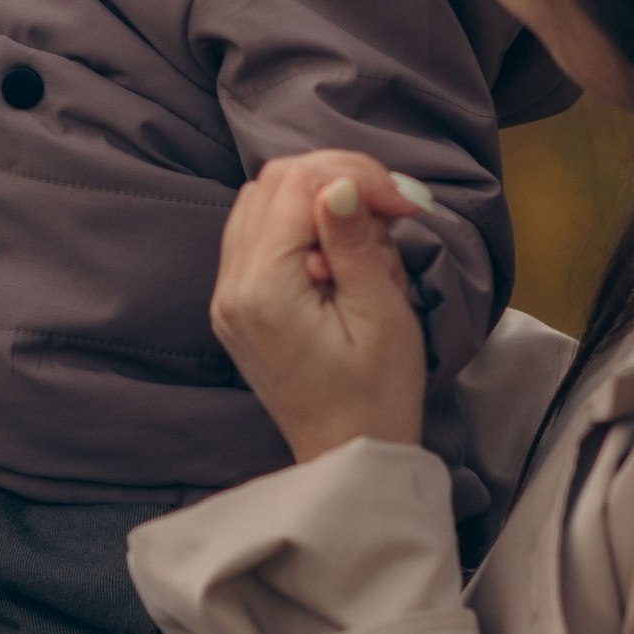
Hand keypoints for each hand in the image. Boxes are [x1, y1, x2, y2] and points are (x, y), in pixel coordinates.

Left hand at [210, 150, 432, 464]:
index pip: (297, 184)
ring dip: (319, 200)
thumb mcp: (381, 316)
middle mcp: (231, 288)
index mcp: (262, 291)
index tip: (404, 205)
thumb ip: (353, 244)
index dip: (356, 177)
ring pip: (263, 202)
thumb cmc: (376, 397)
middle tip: (390, 211)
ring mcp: (228, 297)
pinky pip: (260, 235)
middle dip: (337, 180)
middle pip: (273, 183)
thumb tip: (339, 184)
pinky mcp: (239, 305)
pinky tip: (340, 254)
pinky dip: (301, 225)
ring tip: (368, 238)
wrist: (349, 456)